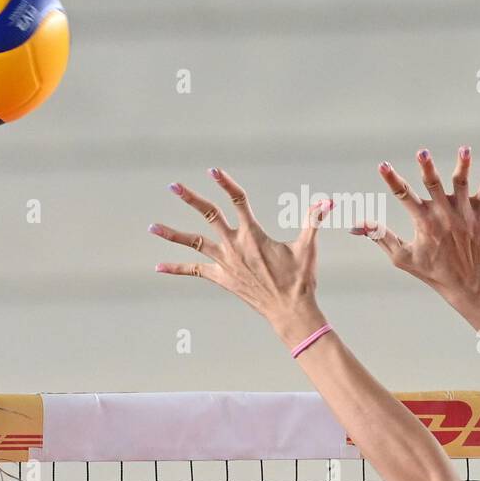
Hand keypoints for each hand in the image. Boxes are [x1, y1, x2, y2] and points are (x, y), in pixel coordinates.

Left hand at [151, 169, 331, 345]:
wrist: (288, 310)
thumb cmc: (299, 278)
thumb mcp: (307, 247)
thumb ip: (313, 220)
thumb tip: (327, 201)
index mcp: (253, 234)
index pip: (238, 201)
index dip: (226, 184)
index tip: (213, 171)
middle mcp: (234, 245)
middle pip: (208, 216)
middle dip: (191, 199)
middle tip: (173, 186)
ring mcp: (224, 262)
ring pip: (193, 243)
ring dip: (172, 234)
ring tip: (152, 226)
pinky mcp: (219, 278)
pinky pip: (193, 272)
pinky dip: (176, 269)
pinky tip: (157, 266)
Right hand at [353, 148, 479, 307]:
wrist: (467, 282)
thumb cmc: (431, 270)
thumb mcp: (401, 256)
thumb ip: (379, 236)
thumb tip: (356, 225)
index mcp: (423, 223)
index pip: (403, 196)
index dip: (391, 180)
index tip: (382, 165)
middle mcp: (444, 214)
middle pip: (433, 185)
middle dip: (427, 168)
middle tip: (422, 152)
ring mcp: (464, 212)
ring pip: (462, 182)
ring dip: (462, 165)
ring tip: (463, 149)